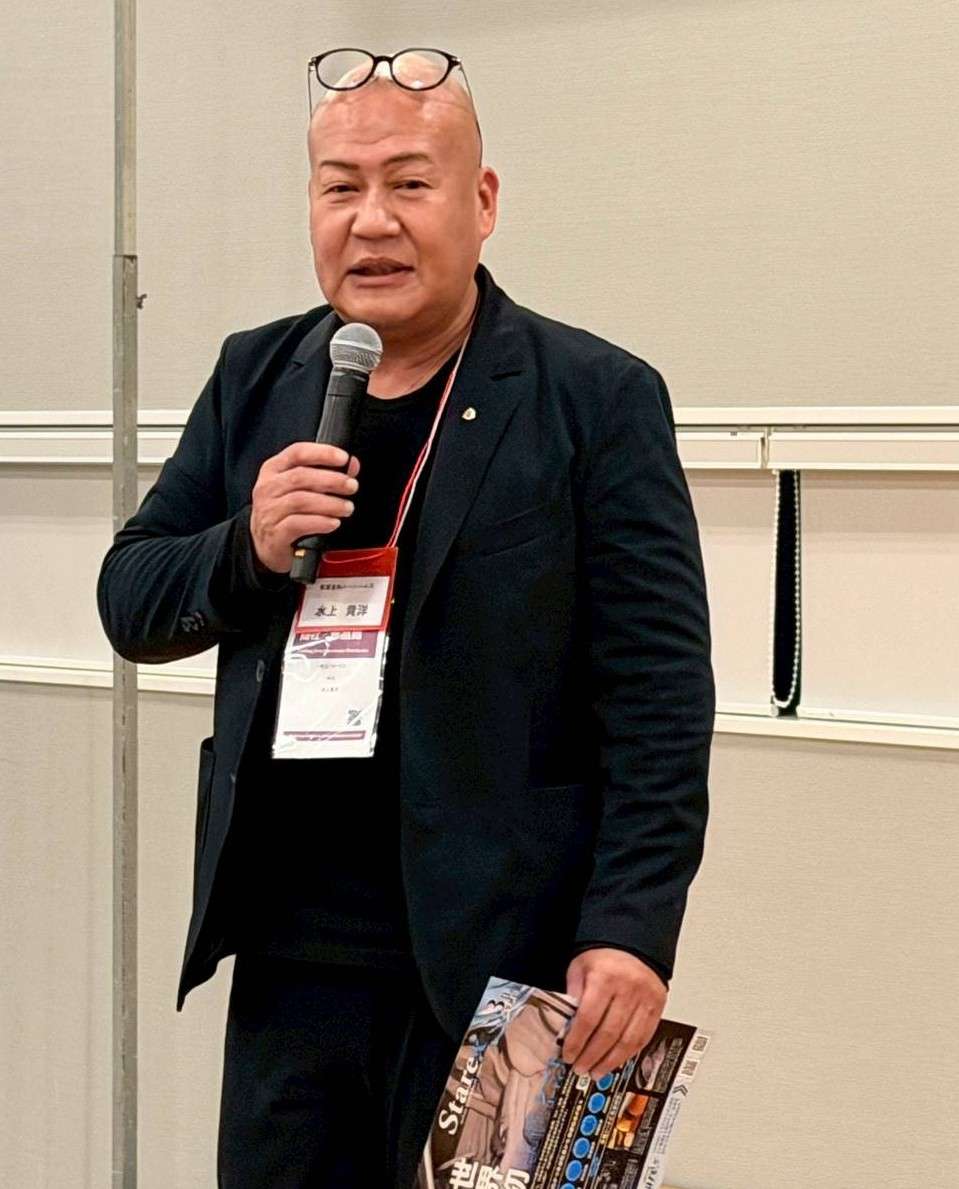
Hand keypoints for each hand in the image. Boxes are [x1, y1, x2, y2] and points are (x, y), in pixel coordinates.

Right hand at [250, 443, 360, 573]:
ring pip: (300, 500)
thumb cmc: (286, 511)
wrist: (265, 544)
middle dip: (331, 480)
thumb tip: (352, 465)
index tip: (344, 458)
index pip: (297, 452)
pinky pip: (298, 524)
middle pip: (300, 476)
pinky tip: (333, 523)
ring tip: (347, 507)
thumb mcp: (301, 488)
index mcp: (274, 469)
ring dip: (329, 503)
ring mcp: (269, 511)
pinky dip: (320, 522)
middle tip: (351, 486)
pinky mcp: (274, 533)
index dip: (322, 453)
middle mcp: (268, 487)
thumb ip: (327, 473)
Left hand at [561, 948, 666, 1078]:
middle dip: (592, 1056)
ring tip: (596, 1072)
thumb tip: (566, 1027)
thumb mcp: (579, 968)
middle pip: (608, 1033)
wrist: (633, 944)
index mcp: (605, 977)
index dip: (577, 1041)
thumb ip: (573, 995)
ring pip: (628, 1040)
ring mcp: (645, 999)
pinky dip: (628, 1054)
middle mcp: (628, 989)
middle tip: (580, 1069)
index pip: (588, 1018)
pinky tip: (616, 1061)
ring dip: (610, 1061)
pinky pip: (643, 1037)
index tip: (568, 1055)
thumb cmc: (603, 956)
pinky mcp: (657, 1007)